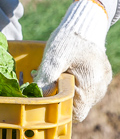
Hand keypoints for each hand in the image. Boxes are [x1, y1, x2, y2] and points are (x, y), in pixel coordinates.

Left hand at [34, 0, 111, 121]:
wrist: (84, 25)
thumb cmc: (68, 40)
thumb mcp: (53, 58)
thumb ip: (47, 78)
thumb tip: (38, 98)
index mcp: (91, 85)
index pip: (75, 114)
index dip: (59, 110)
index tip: (47, 99)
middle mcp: (99, 89)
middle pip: (76, 108)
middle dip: (59, 100)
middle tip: (46, 84)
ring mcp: (100, 85)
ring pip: (79, 101)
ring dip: (65, 93)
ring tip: (55, 77)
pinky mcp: (98, 80)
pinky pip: (83, 92)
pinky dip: (71, 87)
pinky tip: (63, 75)